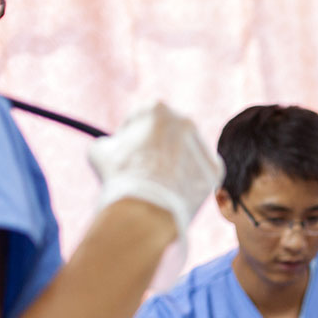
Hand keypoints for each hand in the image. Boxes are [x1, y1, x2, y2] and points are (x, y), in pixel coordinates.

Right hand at [88, 102, 223, 238]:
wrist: (148, 208)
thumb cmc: (120, 178)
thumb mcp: (102, 151)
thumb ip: (112, 142)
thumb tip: (114, 145)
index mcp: (157, 109)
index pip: (143, 117)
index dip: (132, 134)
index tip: (128, 149)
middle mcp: (186, 121)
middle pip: (169, 133)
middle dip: (158, 148)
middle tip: (145, 168)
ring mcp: (203, 145)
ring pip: (186, 155)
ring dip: (174, 166)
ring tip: (158, 187)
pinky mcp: (215, 170)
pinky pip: (198, 175)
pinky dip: (187, 184)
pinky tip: (174, 194)